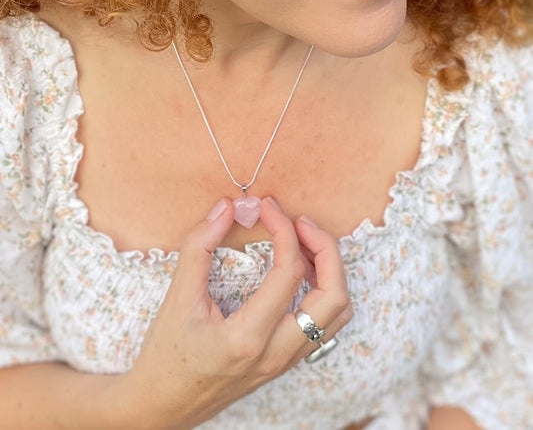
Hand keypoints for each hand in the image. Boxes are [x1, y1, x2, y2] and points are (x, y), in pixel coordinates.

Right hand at [117, 197, 351, 429]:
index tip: (266, 208)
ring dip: (330, 271)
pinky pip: (325, 324)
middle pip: (333, 295)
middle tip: (299, 222)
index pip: (288, 272)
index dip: (283, 229)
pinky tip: (298, 274)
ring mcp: (285, 361)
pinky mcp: (285, 362)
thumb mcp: (176, 298)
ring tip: (302, 244)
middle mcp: (276, 353)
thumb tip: (226, 208)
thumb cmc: (164, 355)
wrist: (162, 405)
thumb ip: (199, 247)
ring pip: (337, 313)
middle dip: (325, 248)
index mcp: (248, 337)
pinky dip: (323, 291)